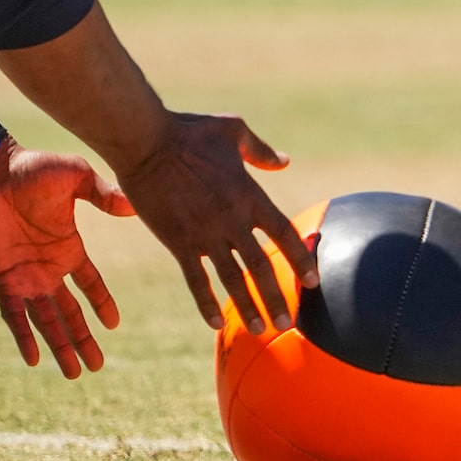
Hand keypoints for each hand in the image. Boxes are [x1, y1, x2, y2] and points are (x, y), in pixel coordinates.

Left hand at [0, 145, 131, 377]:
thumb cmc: (32, 169)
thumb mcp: (77, 177)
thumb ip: (103, 194)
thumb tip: (134, 206)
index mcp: (68, 246)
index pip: (90, 283)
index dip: (102, 304)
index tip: (114, 324)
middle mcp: (47, 267)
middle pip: (69, 313)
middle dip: (83, 340)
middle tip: (96, 366)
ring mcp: (24, 275)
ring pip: (45, 321)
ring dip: (59, 346)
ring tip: (73, 373)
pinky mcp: (2, 277)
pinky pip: (13, 314)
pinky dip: (24, 336)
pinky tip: (34, 359)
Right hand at [114, 111, 317, 332]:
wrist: (147, 142)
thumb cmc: (190, 131)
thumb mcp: (233, 131)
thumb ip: (260, 150)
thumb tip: (284, 161)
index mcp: (249, 194)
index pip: (283, 233)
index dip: (300, 258)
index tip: (314, 279)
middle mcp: (232, 219)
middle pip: (261, 265)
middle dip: (277, 296)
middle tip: (289, 323)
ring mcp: (205, 234)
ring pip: (232, 279)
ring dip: (248, 307)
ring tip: (262, 330)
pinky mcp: (178, 242)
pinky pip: (195, 279)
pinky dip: (206, 302)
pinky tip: (216, 322)